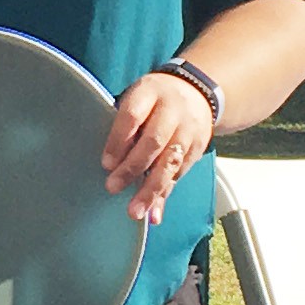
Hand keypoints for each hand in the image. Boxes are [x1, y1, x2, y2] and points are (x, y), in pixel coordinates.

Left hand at [102, 70, 213, 229]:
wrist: (196, 91)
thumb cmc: (154, 100)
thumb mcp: (137, 98)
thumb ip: (125, 125)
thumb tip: (110, 163)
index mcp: (150, 93)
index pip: (132, 116)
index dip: (119, 140)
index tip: (106, 163)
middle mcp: (172, 110)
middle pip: (153, 142)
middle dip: (132, 168)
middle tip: (112, 188)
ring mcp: (188, 130)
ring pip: (170, 162)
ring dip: (152, 190)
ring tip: (136, 211)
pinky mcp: (198, 148)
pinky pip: (180, 174)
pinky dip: (165, 195)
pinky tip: (154, 213)